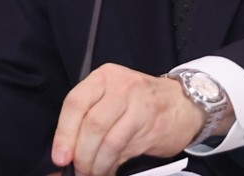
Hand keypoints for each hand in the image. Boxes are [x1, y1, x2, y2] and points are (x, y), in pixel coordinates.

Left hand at [50, 63, 214, 175]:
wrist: (183, 103)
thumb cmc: (139, 101)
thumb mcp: (111, 96)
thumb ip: (87, 118)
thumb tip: (62, 153)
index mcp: (105, 77)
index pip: (76, 102)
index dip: (64, 133)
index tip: (60, 157)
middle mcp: (123, 87)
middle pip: (92, 125)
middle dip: (81, 154)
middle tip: (79, 169)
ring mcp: (140, 107)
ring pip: (109, 142)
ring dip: (96, 165)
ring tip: (93, 172)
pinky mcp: (152, 128)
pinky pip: (125, 152)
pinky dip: (112, 166)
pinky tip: (109, 169)